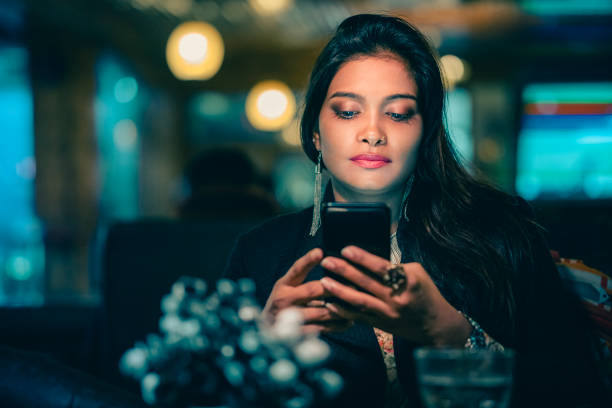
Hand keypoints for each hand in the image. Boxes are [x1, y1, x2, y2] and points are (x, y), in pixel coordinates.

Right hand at [263, 248, 353, 332]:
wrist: (268, 331)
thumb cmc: (284, 303)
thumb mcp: (287, 287)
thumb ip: (303, 279)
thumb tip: (332, 269)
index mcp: (283, 285)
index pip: (296, 270)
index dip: (307, 261)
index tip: (319, 252)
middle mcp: (284, 300)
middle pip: (313, 290)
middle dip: (335, 287)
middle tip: (354, 284)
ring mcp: (291, 318)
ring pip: (322, 311)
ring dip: (341, 307)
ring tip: (357, 303)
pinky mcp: (299, 333)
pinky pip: (323, 328)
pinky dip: (338, 325)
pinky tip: (349, 321)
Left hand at [319, 246, 469, 345]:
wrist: (435, 325)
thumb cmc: (426, 294)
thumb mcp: (417, 274)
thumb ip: (396, 266)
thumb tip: (371, 258)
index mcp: (409, 282)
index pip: (382, 267)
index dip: (362, 258)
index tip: (346, 249)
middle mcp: (397, 298)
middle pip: (366, 283)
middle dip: (344, 271)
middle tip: (327, 261)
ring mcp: (388, 313)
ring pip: (359, 301)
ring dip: (339, 291)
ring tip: (324, 281)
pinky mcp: (381, 325)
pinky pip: (359, 318)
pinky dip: (343, 311)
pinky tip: (330, 304)